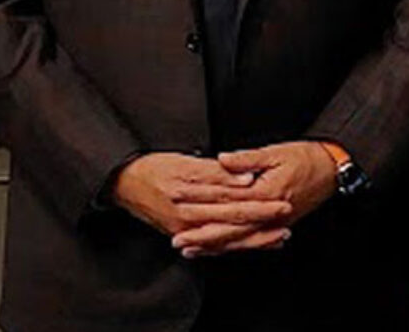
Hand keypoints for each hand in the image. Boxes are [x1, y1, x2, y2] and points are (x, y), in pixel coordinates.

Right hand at [110, 152, 292, 254]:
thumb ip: (217, 172)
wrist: (123, 183)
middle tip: (286, 220)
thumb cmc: (155, 168)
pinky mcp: (181, 235)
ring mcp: (183, 229)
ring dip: (252, 240)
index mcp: (189, 193)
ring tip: (277, 239)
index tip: (282, 201)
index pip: (232, 199)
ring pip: (224, 238)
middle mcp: (186, 215)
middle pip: (231, 220)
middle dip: (261, 223)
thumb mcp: (185, 163)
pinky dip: (232, 245)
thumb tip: (246, 179)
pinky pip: (211, 245)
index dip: (259, 202)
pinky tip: (251, 245)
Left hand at [171, 142, 339, 256]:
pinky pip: (252, 241)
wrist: (333, 169)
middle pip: (230, 230)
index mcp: (266, 193)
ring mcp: (275, 223)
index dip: (202, 205)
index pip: (227, 203)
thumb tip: (221, 160)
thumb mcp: (276, 152)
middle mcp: (269, 214)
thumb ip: (247, 159)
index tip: (180, 204)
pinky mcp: (278, 226)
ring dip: (214, 246)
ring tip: (190, 250)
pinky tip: (218, 249)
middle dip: (202, 236)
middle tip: (178, 241)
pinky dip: (233, 246)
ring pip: (240, 240)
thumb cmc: (307, 158)